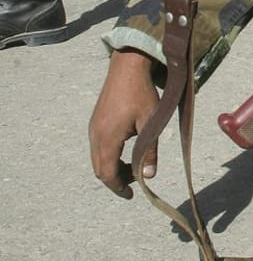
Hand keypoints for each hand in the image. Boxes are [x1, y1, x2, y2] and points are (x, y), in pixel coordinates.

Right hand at [89, 49, 159, 198]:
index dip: (118, 187)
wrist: (127, 66)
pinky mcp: (95, 120)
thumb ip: (149, 150)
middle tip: (135, 181)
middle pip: (99, 169)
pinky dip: (109, 155)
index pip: (107, 173)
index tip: (131, 195)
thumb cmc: (141, 93)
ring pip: (97, 158)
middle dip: (116, 179)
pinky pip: (98, 146)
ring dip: (112, 166)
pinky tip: (126, 149)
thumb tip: (149, 176)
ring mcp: (93, 127)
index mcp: (107, 138)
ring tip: (133, 165)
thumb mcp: (150, 122)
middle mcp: (95, 135)